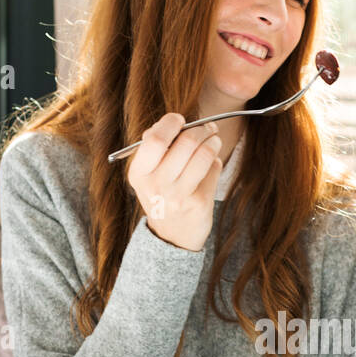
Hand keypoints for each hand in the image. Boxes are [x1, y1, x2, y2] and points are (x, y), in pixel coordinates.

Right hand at [126, 114, 222, 251]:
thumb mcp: (148, 174)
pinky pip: (214, 169)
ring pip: (204, 154)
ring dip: (213, 141)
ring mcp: (178, 195)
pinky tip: (212, 164)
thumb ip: (156, 147)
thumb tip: (175, 122)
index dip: (171, 123)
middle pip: (186, 142)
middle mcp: (156, 185)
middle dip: (202, 129)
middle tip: (208, 127)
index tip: (180, 120)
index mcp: (139, 173)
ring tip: (214, 140)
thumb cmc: (162, 196)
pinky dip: (216, 162)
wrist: (172, 237)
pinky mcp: (199, 202)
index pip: (155, 139)